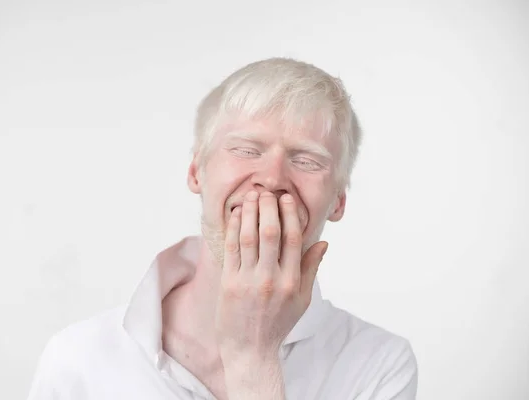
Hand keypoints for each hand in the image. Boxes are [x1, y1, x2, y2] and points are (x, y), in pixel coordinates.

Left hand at [215, 190, 327, 361]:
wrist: (250, 351)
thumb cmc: (277, 324)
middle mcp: (271, 279)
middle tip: (267, 191)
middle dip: (268, 207)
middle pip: (270, 233)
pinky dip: (234, 229)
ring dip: (250, 212)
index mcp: (292, 282)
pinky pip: (231, 250)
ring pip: (249, 238)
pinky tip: (236, 215)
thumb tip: (323, 243)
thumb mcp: (302, 300)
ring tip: (251, 195)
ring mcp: (248, 281)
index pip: (293, 239)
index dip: (289, 215)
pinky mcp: (229, 284)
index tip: (286, 198)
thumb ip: (311, 269)